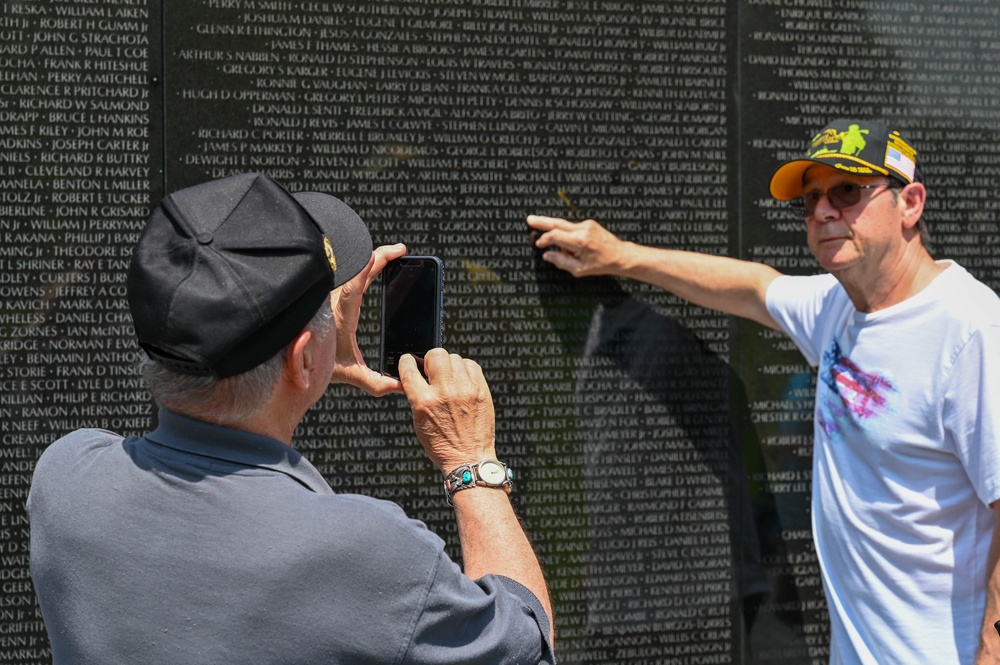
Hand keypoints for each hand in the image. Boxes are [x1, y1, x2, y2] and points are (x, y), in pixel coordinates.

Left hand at [330, 243, 405, 395]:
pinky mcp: (336, 297)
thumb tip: (399, 385)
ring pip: (354, 270)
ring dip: (374, 259)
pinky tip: (378, 262)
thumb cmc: (320, 365)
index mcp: (341, 317)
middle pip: (358, 272)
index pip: (351, 290)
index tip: (374, 256)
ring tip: (395, 253)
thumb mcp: (349, 373)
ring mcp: (335, 297)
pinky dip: (367, 266)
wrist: (295, 361)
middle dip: (380, 257)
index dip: (362, 271)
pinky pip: (353, 276)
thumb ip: (375, 382)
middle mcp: (336, 302)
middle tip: (400, 250)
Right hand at [399, 348, 495, 473]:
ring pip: (454, 357)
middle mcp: (445, 392)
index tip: (409, 362)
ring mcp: (465, 390)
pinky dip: (465, 369)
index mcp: (424, 401)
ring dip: (449, 365)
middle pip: (436, 354)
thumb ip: (416, 395)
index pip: (409, 368)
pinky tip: (462, 380)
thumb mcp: (419, 421)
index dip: (407, 362)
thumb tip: (416, 374)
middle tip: (433, 371)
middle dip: (431, 360)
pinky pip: (472, 365)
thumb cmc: (442, 445)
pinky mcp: (481, 391)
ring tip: (449, 379)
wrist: (469, 458)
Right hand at [526, 215, 626, 276]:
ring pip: (564, 226)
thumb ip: (561, 262)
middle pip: (557, 223)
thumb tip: (547, 255)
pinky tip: (574, 249)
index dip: (544, 240)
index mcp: (580, 242)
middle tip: (529, 219)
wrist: (620, 255)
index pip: (555, 236)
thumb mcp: (579, 269)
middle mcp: (583, 230)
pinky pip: (572, 228)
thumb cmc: (602, 264)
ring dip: (558, 235)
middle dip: (542, 221)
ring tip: (560, 247)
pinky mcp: (589, 223)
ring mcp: (587, 224)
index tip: (539, 245)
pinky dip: (568, 236)